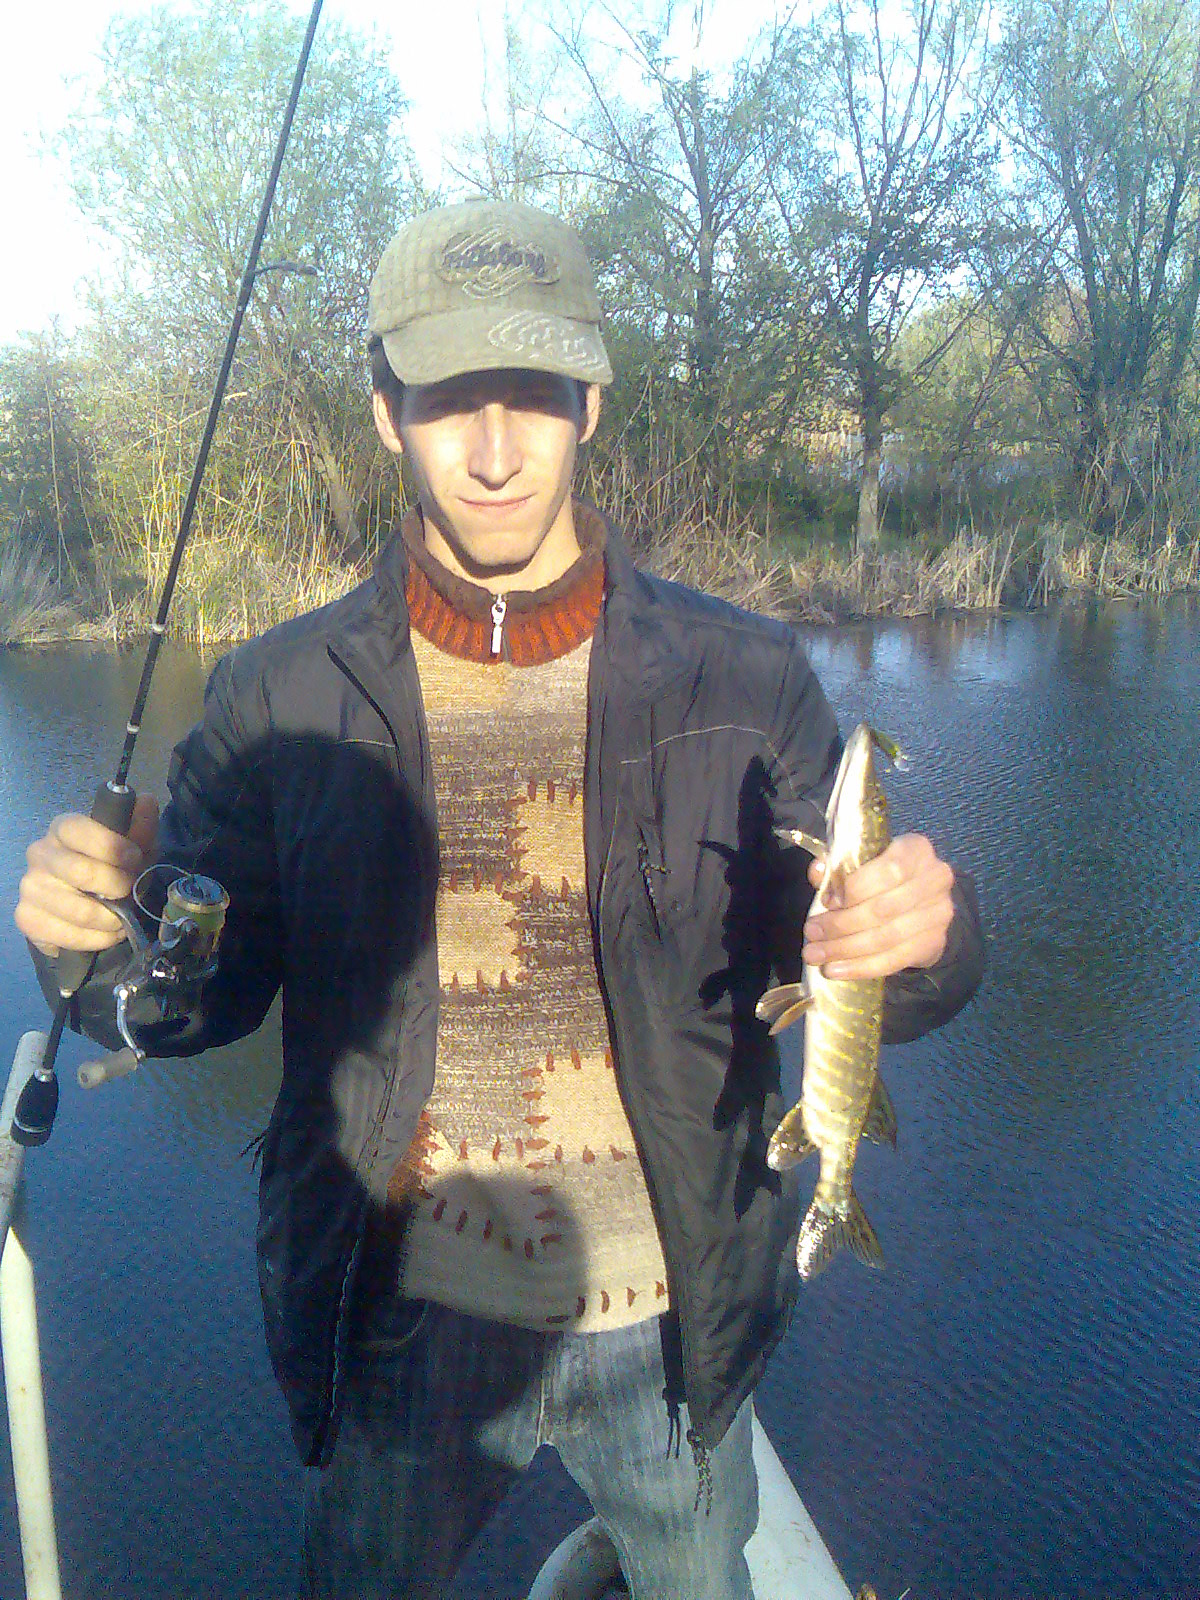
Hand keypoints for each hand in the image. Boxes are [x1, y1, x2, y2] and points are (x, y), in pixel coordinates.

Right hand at [14, 796, 159, 957]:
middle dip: (117, 886)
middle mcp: (40, 853)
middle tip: (129, 892)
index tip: (135, 859)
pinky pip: (70, 935)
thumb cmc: (111, 868)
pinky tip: (107, 932)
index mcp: (63, 829)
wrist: (83, 907)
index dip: (111, 845)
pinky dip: (98, 938)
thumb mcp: (133, 847)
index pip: (79, 829)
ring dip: (112, 919)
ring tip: (123, 917)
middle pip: (81, 872)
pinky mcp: (27, 918)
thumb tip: (147, 800)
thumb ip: (141, 828)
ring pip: (79, 910)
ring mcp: (30, 887)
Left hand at [802, 832, 954, 979]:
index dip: (855, 889)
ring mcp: (939, 914)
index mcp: (916, 850)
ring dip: (845, 949)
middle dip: (840, 924)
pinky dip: (861, 967)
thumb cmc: (882, 876)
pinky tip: (836, 969)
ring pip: (886, 938)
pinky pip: (894, 960)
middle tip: (811, 933)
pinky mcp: (935, 943)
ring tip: (816, 955)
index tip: (826, 902)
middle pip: (883, 909)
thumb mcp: (860, 862)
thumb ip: (837, 865)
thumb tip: (818, 872)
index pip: (889, 871)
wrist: (919, 902)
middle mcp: (935, 879)